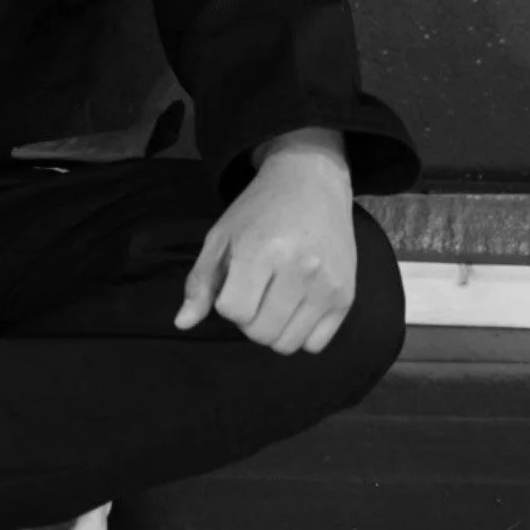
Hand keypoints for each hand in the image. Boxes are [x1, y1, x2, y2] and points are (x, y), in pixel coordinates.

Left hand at [173, 148, 355, 354]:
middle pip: (259, 333)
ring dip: (272, 329)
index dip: (226, 303)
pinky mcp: (347, 297)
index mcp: (261, 250)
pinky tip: (296, 306)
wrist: (311, 184)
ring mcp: (327, 285)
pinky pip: (315, 345)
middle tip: (253, 292)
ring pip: (286, 344)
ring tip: (273, 299)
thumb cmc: (258, 210)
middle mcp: (299, 269)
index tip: (234, 283)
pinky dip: (300, 333)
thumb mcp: (221, 236)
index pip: (233, 311)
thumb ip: (200, 281)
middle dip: (247, 319)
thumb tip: (182, 324)